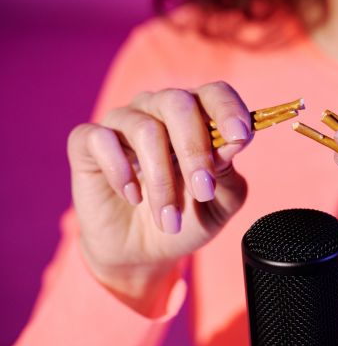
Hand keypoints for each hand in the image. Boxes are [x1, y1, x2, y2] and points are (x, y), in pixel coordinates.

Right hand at [67, 81, 252, 312]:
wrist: (144, 252)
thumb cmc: (188, 218)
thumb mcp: (220, 203)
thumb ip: (229, 173)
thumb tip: (233, 143)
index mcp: (199, 115)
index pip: (215, 93)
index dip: (229, 110)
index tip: (240, 137)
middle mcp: (160, 109)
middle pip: (178, 103)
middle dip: (194, 150)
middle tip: (203, 191)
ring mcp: (123, 121)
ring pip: (144, 129)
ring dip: (162, 180)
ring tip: (169, 219)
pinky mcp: (88, 141)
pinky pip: (100, 139)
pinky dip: (121, 172)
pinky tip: (133, 197)